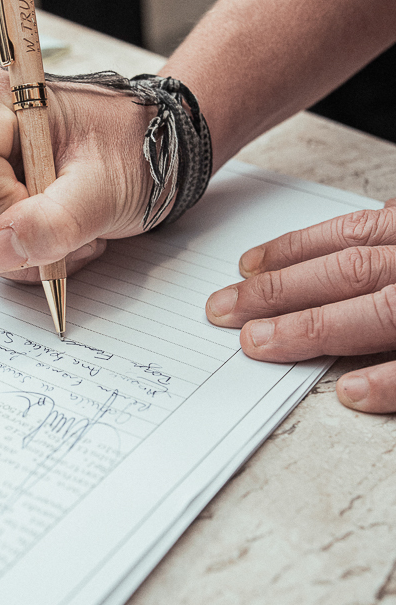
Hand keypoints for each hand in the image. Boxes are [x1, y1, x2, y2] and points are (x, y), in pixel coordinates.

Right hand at [0, 68, 153, 282]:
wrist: (160, 155)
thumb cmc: (137, 150)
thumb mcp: (105, 188)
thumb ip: (54, 221)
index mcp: (1, 102)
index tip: (52, 206)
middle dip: (16, 240)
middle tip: (70, 236)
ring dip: (26, 253)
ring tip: (76, 236)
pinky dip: (29, 254)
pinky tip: (67, 236)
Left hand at [205, 200, 395, 412]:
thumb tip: (383, 213)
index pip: (350, 235)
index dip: (295, 249)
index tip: (246, 266)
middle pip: (347, 273)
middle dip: (279, 290)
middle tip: (224, 310)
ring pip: (376, 311)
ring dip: (312, 328)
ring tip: (257, 344)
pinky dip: (387, 380)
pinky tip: (348, 391)